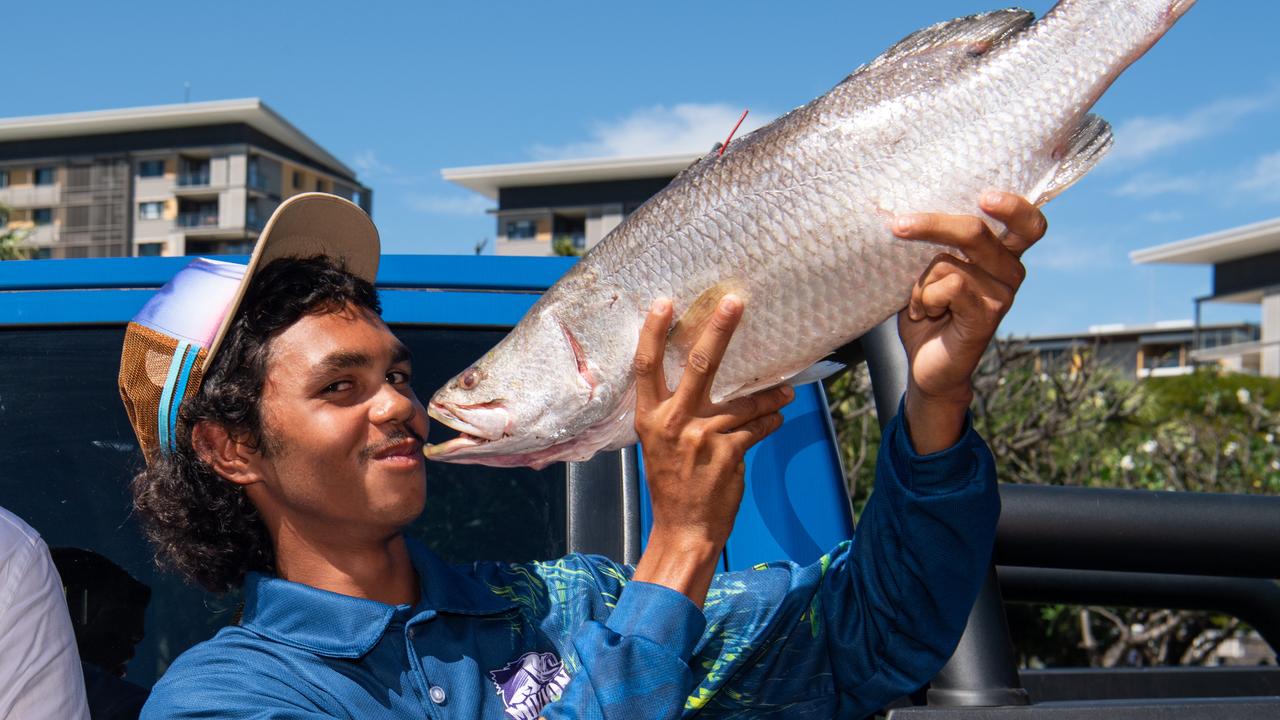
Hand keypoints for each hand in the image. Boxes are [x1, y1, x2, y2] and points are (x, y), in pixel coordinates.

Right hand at [630, 295, 792, 606]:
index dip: (655, 333)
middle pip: (701, 366)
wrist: (684, 529)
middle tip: (735, 302)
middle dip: (720, 330)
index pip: (647, 367)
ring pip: (745, 401)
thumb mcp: (660, 445)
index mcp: (650, 418)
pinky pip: (758, 427)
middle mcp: (673, 422)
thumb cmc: (672, 484)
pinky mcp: (729, 452)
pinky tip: (777, 420)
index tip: (665, 302)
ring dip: (770, 396)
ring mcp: (702, 436)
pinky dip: (770, 422)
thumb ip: (675, 414)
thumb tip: (702, 382)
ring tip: (786, 394)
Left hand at [892, 192, 1046, 452]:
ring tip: (921, 304)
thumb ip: (932, 245)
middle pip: (976, 231)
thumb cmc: (928, 313)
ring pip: (949, 262)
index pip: (1027, 223)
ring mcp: (1002, 294)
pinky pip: (951, 286)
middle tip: (898, 226)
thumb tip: (903, 214)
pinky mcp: (989, 315)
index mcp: (1001, 254)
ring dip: (920, 282)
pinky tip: (927, 315)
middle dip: (932, 225)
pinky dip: (926, 298)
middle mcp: (1009, 271)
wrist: (927, 367)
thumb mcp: (927, 271)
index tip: (986, 196)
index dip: (1014, 206)